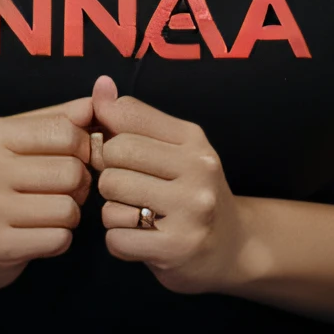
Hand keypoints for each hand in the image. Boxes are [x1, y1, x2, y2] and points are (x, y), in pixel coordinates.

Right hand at [0, 100, 93, 290]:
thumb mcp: (19, 142)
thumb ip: (63, 117)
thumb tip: (106, 89)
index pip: (66, 130)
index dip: (85, 146)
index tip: (78, 158)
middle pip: (71, 170)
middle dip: (80, 183)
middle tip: (65, 190)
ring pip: (68, 207)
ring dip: (71, 213)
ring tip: (51, 212)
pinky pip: (58, 239)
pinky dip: (60, 239)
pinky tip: (40, 235)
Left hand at [91, 76, 251, 294]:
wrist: (233, 246)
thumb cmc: (191, 192)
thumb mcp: (174, 148)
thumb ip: (134, 119)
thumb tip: (101, 86)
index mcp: (193, 139)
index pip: (126, 118)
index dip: (108, 138)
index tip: (118, 156)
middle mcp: (198, 169)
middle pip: (113, 158)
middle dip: (110, 176)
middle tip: (129, 189)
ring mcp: (190, 210)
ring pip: (111, 200)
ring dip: (113, 211)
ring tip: (136, 214)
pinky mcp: (177, 248)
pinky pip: (116, 238)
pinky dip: (119, 241)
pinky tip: (140, 239)